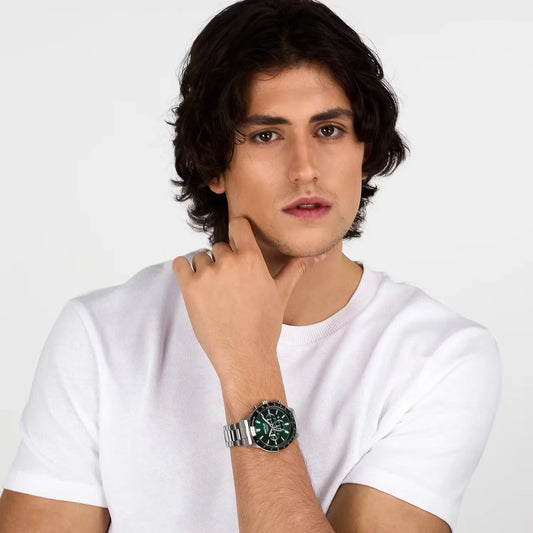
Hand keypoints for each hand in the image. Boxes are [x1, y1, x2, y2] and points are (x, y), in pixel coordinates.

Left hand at [172, 216, 325, 383]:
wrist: (245, 356)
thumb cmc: (265, 326)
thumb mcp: (282, 293)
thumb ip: (295, 268)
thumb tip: (317, 254)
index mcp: (252, 259)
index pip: (238, 225)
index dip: (237, 233)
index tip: (237, 244)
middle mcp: (230, 261)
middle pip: (219, 246)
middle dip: (223, 261)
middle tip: (231, 286)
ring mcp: (208, 274)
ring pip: (201, 257)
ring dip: (205, 269)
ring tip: (216, 293)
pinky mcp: (190, 288)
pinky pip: (180, 265)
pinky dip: (184, 271)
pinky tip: (196, 286)